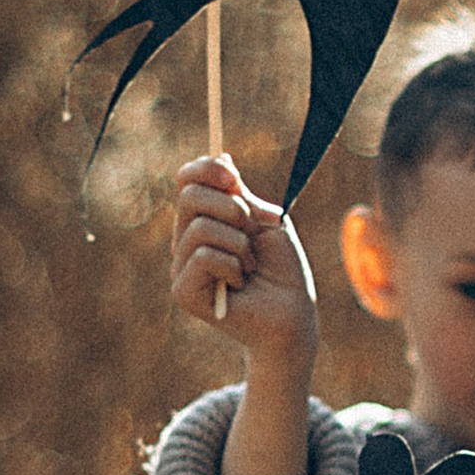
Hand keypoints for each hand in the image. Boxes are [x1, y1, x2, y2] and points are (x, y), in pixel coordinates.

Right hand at [173, 154, 317, 368]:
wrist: (293, 316)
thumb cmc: (283, 273)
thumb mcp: (267, 222)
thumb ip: (241, 195)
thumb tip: (222, 157)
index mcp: (204, 220)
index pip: (187, 181)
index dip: (206, 168)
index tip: (234, 175)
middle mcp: (186, 242)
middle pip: (189, 196)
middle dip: (231, 207)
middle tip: (252, 231)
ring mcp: (181, 267)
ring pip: (200, 227)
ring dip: (239, 244)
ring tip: (250, 265)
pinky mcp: (183, 292)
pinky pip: (203, 257)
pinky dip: (233, 266)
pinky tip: (240, 284)